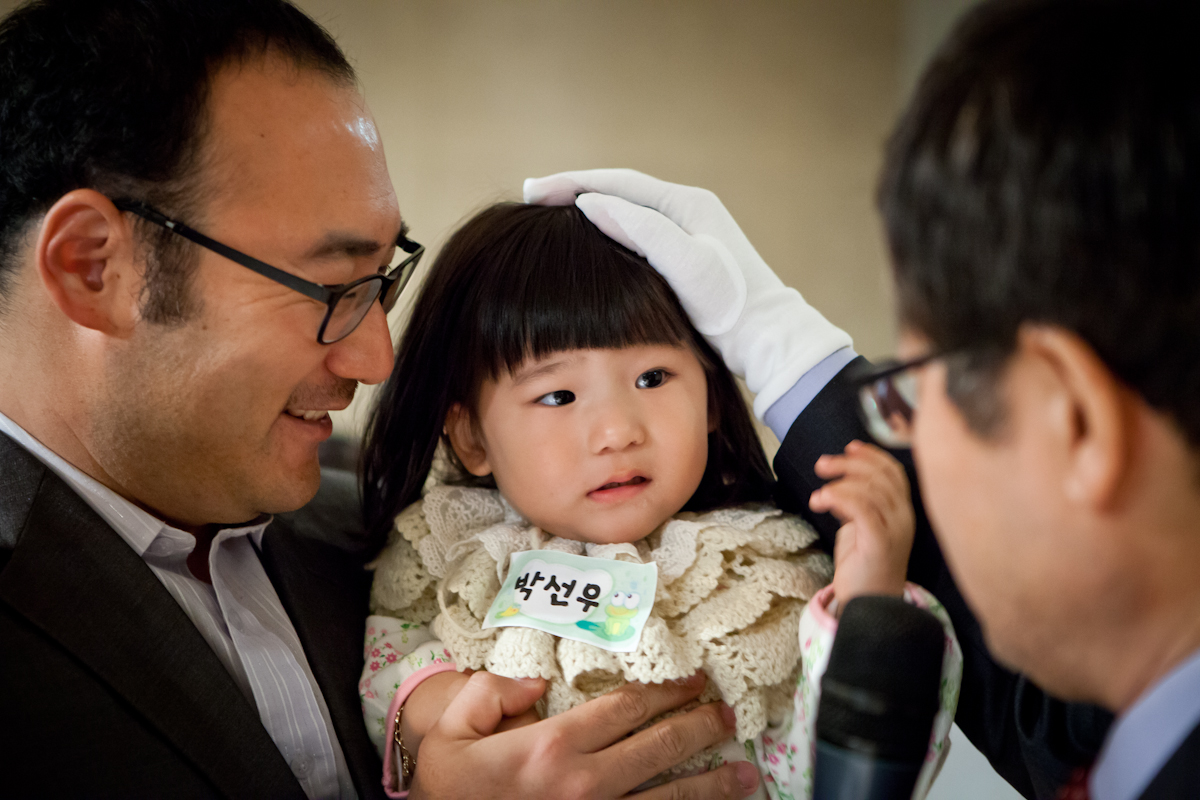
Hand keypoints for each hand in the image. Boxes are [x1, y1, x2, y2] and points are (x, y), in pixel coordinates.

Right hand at [409, 671, 758, 799]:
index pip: (626, 708)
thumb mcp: (450, 733)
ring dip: (713, 783)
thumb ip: (490, 693)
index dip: (667, 691)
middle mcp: (584, 785)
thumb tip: (537, 682)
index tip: (694, 681)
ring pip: (670, 798)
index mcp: (552, 746)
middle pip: (659, 747)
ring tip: (744, 772)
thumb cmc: (446, 792)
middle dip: (700, 727)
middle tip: (727, 715)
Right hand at [523, 169, 851, 419]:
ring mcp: (685, 234)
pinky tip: (585, 244)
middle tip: (532, 196)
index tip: (533, 190)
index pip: (618, 183)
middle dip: (574, 191)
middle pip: (619, 192)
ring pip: (625, 212)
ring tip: (549, 214)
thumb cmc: (730, 305)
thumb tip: (591, 203)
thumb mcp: (685, 265)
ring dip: (587, 210)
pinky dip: (604, 232)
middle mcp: (686, 211)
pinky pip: (634, 234)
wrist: (766, 338)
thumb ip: (641, 230)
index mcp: (686, 204)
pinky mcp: (683, 258)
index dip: (572, 183)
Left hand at [810, 440, 913, 605]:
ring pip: (871, 490)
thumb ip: (858, 505)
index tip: (849, 447)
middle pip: (881, 476)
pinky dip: (840, 498)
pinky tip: (823, 500)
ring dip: (839, 483)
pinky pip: (863, 509)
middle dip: (849, 464)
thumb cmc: (863, 567)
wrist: (869, 605)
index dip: (872, 455)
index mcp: (903, 511)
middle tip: (822, 465)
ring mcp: (896, 530)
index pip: (894, 472)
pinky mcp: (880, 542)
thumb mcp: (861, 528)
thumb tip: (840, 485)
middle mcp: (904, 517)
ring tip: (818, 495)